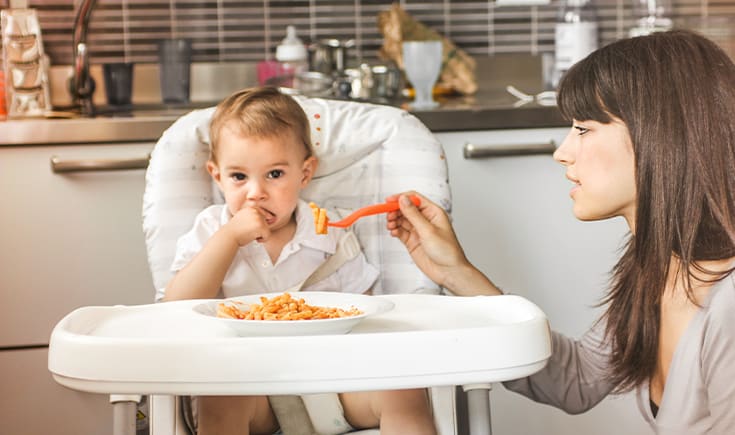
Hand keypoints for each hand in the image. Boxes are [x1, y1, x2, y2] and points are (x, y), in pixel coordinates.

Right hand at [224, 206, 270, 245]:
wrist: (228, 237)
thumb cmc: (235, 231)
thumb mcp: (243, 218)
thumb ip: (254, 216)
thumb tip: (272, 217)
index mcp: (251, 207)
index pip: (262, 217)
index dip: (256, 225)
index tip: (247, 228)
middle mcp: (255, 211)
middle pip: (265, 223)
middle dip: (258, 230)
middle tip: (247, 232)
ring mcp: (258, 218)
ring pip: (267, 229)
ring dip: (260, 235)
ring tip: (250, 234)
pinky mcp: (261, 226)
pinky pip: (268, 235)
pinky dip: (262, 240)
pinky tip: (253, 238)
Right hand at [386, 192, 501, 295]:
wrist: (449, 272)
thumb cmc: (447, 251)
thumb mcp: (428, 230)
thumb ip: (413, 214)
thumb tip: (403, 200)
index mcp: (433, 212)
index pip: (414, 199)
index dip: (401, 198)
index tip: (389, 201)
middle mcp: (425, 220)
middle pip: (405, 208)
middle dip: (395, 210)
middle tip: (388, 215)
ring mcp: (418, 231)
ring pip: (401, 220)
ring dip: (394, 221)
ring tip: (390, 225)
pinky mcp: (413, 241)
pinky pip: (400, 232)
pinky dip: (395, 230)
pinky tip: (393, 232)